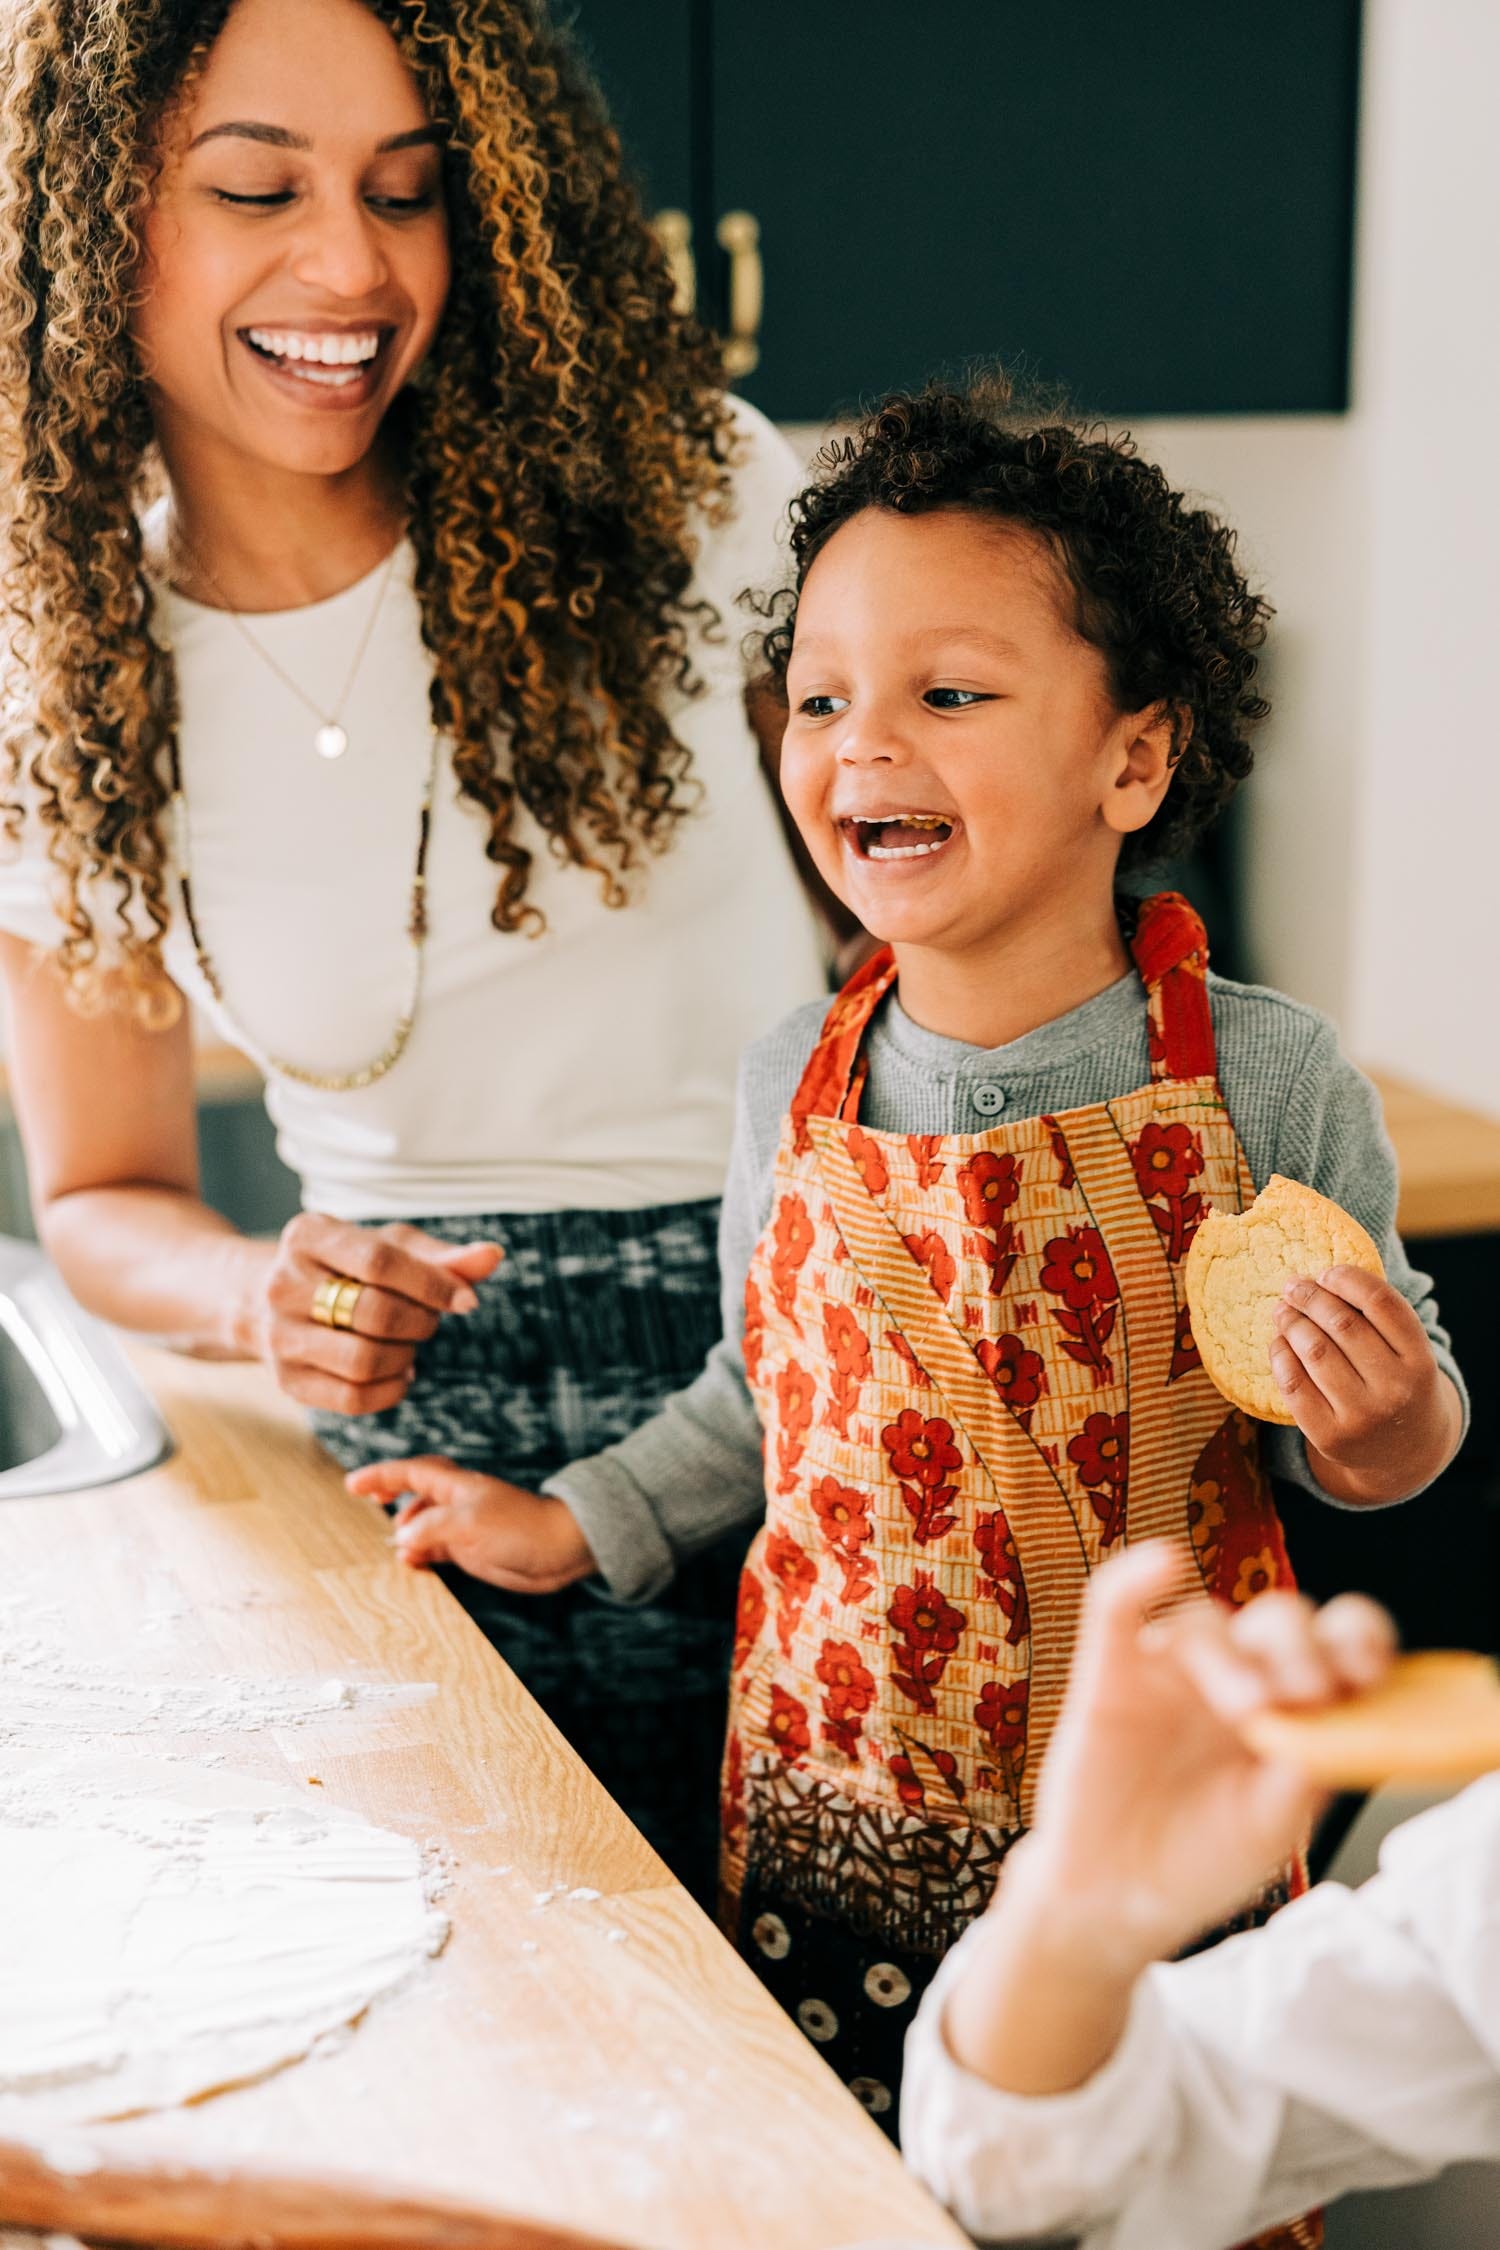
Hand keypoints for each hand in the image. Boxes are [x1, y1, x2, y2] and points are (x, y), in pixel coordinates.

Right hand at [252, 1216, 501, 1416]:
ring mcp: (278, 1337)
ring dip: (406, 1357)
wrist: (266, 1301)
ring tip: (409, 1345)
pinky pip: (352, 1400)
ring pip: (363, 1362)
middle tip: (429, 1320)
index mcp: (308, 1235)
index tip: (466, 1300)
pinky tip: (400, 1372)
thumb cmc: (345, 1266)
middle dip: (420, 1322)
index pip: (380, 1262)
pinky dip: (392, 1390)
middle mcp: (283, 1284)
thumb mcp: (387, 1247)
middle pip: (375, 1314)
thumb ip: (440, 1255)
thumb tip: (492, 1256)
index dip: (433, 1284)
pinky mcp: (286, 1382)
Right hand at [346, 1455, 596, 1592]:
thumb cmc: (519, 1528)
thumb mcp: (469, 1524)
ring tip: (399, 1550)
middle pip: (415, 1491)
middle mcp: (456, 1503)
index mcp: (456, 1486)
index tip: (353, 1484)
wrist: (559, 1550)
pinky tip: (413, 1564)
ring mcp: (464, 1526)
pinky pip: (436, 1548)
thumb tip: (403, 1536)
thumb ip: (430, 1527)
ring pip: (423, 1524)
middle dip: (392, 1495)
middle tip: (371, 1504)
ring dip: (407, 1533)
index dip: (380, 1477)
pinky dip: (421, 1554)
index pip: (410, 1473)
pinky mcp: (471, 1550)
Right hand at [941, 1546, 1395, 2096]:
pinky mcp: (1109, 1673)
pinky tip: (1162, 1564)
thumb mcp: (1273, 1823)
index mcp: (1290, 1705)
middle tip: (1306, 1694)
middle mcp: (1235, 1674)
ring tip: (1248, 1708)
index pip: (1335, 1641)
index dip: (1358, 1639)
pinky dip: (1135, 1579)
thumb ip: (1306, 1764)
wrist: (1117, 1903)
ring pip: (1206, 1620)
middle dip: (1301, 1646)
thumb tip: (1336, 1713)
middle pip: (1276, 1618)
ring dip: (1233, 1653)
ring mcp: (1171, 1671)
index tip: (1366, 1670)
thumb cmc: (1199, 1860)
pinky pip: (1115, 1607)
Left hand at [1270, 1265, 1460, 1501]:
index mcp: (1420, 1361)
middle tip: (1293, 1286)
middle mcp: (1396, 1389)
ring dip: (1291, 1322)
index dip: (1348, 1279)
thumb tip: (1317, 1278)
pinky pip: (1293, 1383)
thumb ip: (1377, 1318)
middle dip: (1310, 1297)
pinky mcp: (1330, 1435)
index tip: (1327, 1273)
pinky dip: (1280, 1355)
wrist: (1404, 1452)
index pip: (1381, 1303)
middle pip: (1342, 1323)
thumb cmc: (1397, 1384)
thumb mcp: (1406, 1354)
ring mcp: (1363, 1416)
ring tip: (1282, 1311)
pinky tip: (1280, 1343)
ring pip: (1314, 1350)